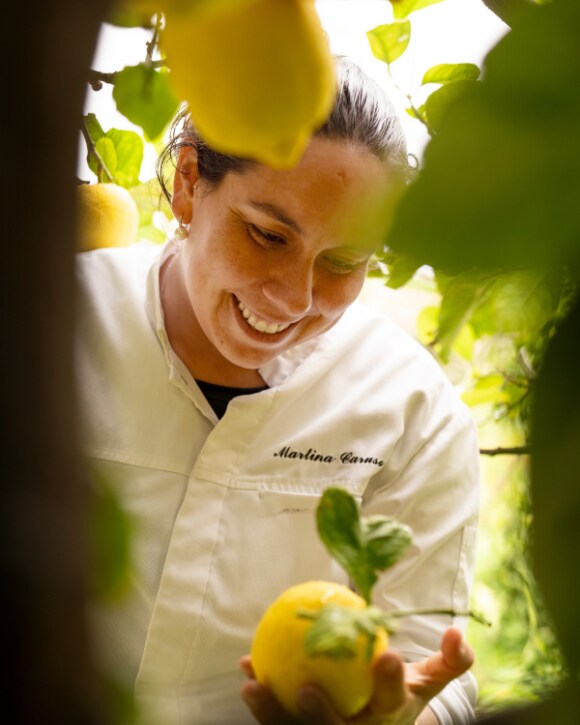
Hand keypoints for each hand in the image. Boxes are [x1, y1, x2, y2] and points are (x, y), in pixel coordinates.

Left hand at [240, 626, 473, 724]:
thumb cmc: (402, 694)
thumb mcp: (430, 679)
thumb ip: (451, 659)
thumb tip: (457, 632)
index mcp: (390, 717)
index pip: (392, 701)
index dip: (389, 682)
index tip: (388, 656)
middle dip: (322, 716)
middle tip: (305, 690)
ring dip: (272, 712)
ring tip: (253, 685)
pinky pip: (278, 721)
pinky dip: (261, 701)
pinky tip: (248, 671)